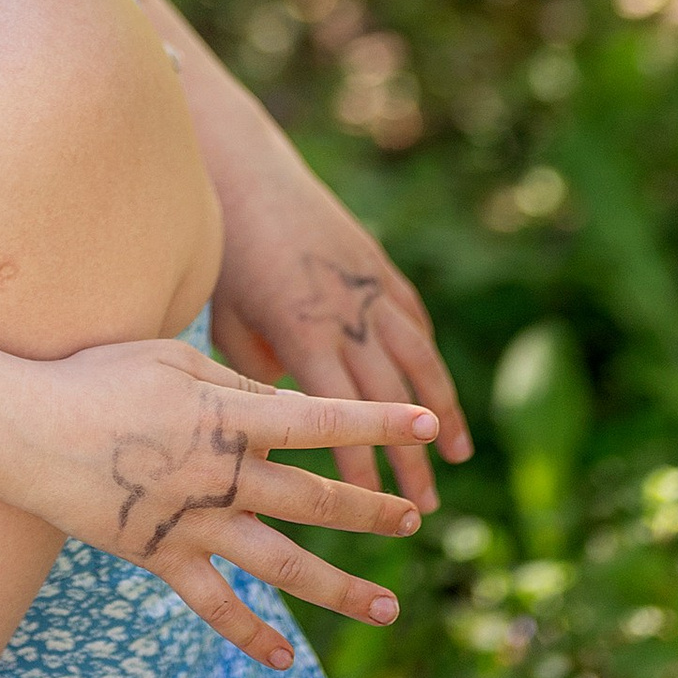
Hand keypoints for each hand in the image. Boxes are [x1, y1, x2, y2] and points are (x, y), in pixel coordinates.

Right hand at [33, 340, 437, 668]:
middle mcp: (223, 474)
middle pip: (316, 499)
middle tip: (413, 518)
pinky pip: (216, 606)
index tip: (428, 427)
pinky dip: (252, 637)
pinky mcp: (162, 557)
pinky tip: (287, 662)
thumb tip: (287, 408)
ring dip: (341, 588)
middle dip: (372, 510)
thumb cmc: (95, 376)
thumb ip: (234, 383)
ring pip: (284, 564)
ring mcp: (194, 522)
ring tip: (388, 607)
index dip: (378, 423)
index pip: (321, 421)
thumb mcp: (171, 358)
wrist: (24, 428)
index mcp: (228, 416)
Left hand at [209, 159, 470, 509]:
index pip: (341, 419)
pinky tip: (436, 387)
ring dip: (443, 410)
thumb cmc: (221, 251)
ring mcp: (368, 286)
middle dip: (411, 459)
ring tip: (457, 454)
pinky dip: (428, 355)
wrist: (241, 168)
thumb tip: (281, 416)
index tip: (373, 508)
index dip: (362, 468)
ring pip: (419, 360)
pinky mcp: (377, 263)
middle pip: (390, 400)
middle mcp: (347, 315)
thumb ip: (256, 371)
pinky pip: (412, 318)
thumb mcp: (226, 318)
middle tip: (426, 508)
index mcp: (304, 334)